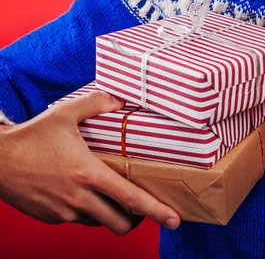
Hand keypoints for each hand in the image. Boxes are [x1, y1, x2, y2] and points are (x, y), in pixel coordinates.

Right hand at [0, 91, 180, 234]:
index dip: (157, 211)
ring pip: (99, 222)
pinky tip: (83, 193)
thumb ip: (97, 103)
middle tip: (141, 207)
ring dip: (110, 214)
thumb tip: (120, 100)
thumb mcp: (66, 113)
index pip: (132, 199)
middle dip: (136, 220)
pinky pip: (78, 220)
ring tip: (110, 195)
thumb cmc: (31, 137)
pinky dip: (88, 212)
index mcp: (89, 174)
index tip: (174, 220)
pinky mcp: (51, 218)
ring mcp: (64, 212)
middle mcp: (79, 198)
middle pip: (120, 223)